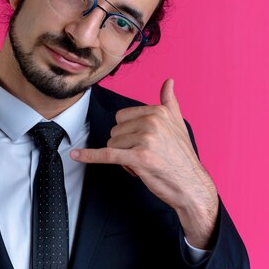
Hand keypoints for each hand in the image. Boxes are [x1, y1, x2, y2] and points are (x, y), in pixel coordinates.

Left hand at [71, 79, 218, 248]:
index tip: (144, 143)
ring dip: (122, 158)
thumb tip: (168, 82)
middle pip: (115, 131)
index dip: (128, 133)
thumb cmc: (182, 158)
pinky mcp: (138, 158)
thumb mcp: (178, 125)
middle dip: (124, 146)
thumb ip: (170, 102)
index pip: (122, 117)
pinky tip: (76, 155)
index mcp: (158, 112)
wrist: (191, 186)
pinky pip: (107, 154)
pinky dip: (90, 156)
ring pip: (112, 144)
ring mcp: (145, 139)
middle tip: (145, 156)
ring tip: (143, 164)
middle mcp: (152, 122)